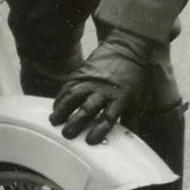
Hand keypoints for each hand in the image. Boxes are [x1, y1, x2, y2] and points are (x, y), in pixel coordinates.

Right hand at [50, 29, 166, 143]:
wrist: (127, 48)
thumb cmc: (132, 76)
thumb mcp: (135, 98)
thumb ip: (129, 117)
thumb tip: (127, 136)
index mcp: (120, 98)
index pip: (108, 117)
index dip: (98, 130)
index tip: (89, 141)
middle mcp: (104, 89)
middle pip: (88, 107)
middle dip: (76, 121)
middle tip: (66, 133)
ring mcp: (92, 79)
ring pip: (75, 95)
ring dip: (63, 108)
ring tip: (54, 120)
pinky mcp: (83, 71)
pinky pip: (69, 85)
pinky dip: (61, 96)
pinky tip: (56, 106)